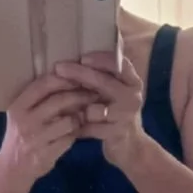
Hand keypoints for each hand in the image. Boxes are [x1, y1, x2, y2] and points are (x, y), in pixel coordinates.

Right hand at [2, 73, 95, 178]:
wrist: (12, 168)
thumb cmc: (22, 136)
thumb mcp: (22, 114)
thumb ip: (40, 100)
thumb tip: (70, 79)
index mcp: (18, 106)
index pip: (44, 84)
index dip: (65, 79)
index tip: (80, 77)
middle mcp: (25, 120)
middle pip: (59, 100)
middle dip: (80, 96)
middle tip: (94, 95)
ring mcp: (36, 138)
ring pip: (68, 121)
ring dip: (79, 118)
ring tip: (83, 117)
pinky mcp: (46, 153)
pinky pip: (70, 139)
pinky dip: (76, 135)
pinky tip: (78, 134)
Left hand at [54, 50, 146, 168]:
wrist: (129, 145)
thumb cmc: (115, 111)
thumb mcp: (115, 89)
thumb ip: (104, 71)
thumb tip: (91, 47)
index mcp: (133, 82)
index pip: (120, 64)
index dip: (101, 59)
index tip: (82, 57)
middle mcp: (133, 97)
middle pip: (104, 82)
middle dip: (80, 74)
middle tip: (59, 68)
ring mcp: (126, 116)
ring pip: (95, 108)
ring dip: (79, 107)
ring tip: (66, 106)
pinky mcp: (117, 133)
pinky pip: (91, 127)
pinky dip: (79, 126)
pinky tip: (72, 125)